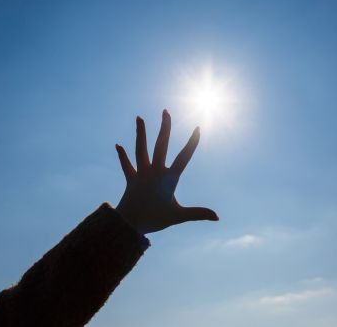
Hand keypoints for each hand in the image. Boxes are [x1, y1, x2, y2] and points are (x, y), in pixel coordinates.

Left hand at [115, 110, 217, 233]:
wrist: (129, 224)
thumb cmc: (155, 220)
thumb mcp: (178, 216)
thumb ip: (198, 214)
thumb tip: (217, 217)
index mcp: (168, 178)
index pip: (184, 157)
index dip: (192, 142)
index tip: (197, 128)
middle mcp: (154, 171)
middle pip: (160, 145)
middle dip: (164, 128)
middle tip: (166, 111)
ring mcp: (141, 173)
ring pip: (141, 149)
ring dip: (140, 133)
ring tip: (139, 118)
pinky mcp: (131, 179)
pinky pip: (126, 165)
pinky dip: (122, 156)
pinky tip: (118, 145)